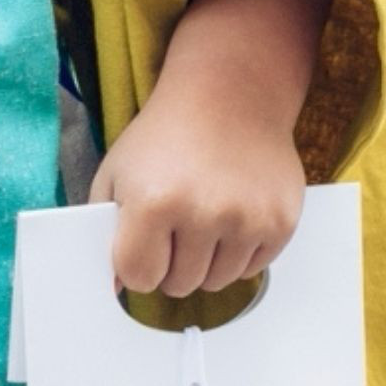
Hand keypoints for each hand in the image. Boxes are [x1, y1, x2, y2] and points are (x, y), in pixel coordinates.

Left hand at [91, 68, 307, 298]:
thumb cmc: (165, 138)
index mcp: (154, 203)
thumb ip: (104, 232)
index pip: (139, 277)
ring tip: (202, 219)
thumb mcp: (116, 175)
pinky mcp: (281, 222)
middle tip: (174, 228)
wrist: (229, 97)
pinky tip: (230, 216)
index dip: (137, 265)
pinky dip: (238, 254)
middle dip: (171, 265)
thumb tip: (113, 289)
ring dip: (205, 263)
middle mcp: (204, 214)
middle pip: (179, 285)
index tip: (142, 245)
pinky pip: (252, 270)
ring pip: (217, 282)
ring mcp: (247, 220)